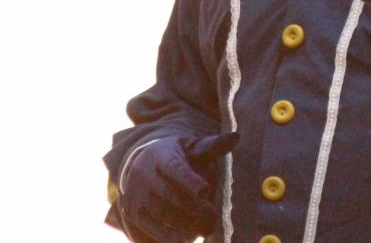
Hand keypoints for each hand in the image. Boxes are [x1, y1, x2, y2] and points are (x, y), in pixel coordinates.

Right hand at [117, 132, 237, 242]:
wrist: (138, 164)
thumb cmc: (174, 156)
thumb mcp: (190, 147)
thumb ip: (211, 146)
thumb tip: (236, 137)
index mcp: (161, 156)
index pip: (175, 168)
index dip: (190, 180)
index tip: (205, 190)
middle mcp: (144, 175)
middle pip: (169, 195)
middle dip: (193, 208)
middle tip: (213, 217)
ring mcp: (136, 195)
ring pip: (160, 213)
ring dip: (183, 225)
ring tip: (204, 230)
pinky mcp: (133, 214)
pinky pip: (150, 228)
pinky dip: (168, 236)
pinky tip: (187, 239)